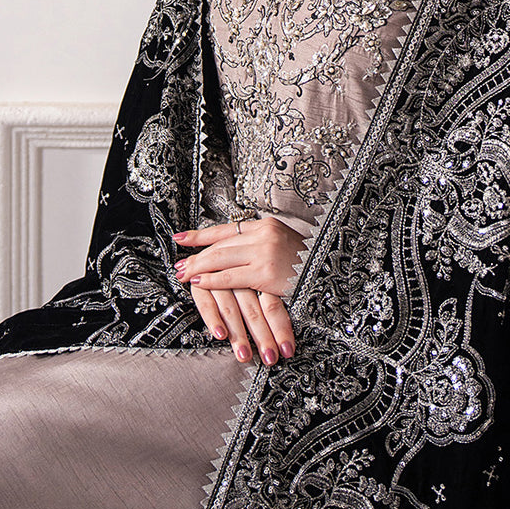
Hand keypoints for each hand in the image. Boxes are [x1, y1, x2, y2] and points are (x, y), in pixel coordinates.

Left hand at [172, 216, 305, 366]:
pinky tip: (199, 283)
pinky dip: (212, 280)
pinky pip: (231, 277)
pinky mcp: (265, 272)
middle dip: (195, 255)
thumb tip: (232, 252)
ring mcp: (264, 252)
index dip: (201, 235)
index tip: (181, 239)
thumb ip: (259, 245)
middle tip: (178, 264)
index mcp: (266, 225)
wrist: (332, 273)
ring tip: (183, 274)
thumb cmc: (307, 264)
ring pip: (220, 258)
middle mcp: (263, 234)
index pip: (225, 229)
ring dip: (197, 267)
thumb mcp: (283, 246)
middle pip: (219, 244)